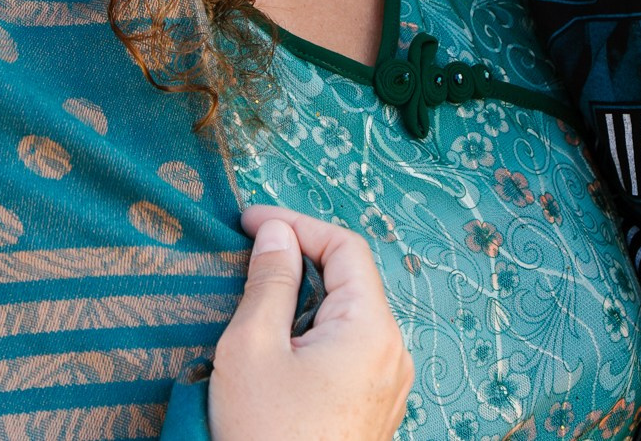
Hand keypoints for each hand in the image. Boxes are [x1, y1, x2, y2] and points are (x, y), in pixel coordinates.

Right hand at [208, 206, 411, 440]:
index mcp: (371, 329)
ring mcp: (389, 384)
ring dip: (304, 299)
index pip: (344, 246)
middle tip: (247, 256)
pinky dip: (314, 333)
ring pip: (348, 316)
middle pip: (350, 279)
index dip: (295, 223)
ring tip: (256, 304)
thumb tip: (277, 232)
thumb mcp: (253, 347)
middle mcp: (393, 352)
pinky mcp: (374, 409)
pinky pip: (349, 350)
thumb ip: (268, 280)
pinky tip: (278, 347)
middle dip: (299, 260)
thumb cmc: (267, 436)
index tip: (249, 222)